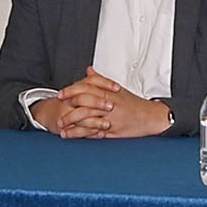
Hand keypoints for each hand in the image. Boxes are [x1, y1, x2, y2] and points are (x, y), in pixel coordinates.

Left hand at [39, 67, 173, 138]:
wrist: (150, 117)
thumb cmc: (134, 104)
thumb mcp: (118, 89)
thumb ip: (101, 80)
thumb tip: (89, 71)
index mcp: (108, 91)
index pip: (85, 87)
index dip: (71, 90)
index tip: (61, 94)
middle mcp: (107, 102)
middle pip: (82, 101)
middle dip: (67, 106)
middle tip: (57, 110)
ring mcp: (109, 116)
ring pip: (85, 117)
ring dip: (70, 121)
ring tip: (60, 126)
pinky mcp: (111, 129)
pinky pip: (91, 131)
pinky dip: (79, 134)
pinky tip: (71, 136)